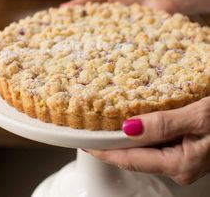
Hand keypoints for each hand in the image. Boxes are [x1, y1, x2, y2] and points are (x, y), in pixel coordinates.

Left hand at [85, 97, 209, 184]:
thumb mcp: (198, 116)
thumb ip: (163, 124)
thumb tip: (128, 128)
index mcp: (180, 164)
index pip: (131, 158)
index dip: (105, 151)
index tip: (85, 141)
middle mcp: (179, 166)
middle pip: (135, 156)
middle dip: (111, 145)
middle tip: (91, 129)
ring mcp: (182, 159)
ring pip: (145, 150)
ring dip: (126, 137)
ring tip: (106, 123)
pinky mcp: (186, 149)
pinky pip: (156, 143)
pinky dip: (142, 132)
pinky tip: (135, 121)